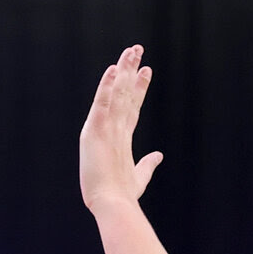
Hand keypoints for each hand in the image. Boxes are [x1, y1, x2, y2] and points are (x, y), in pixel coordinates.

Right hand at [79, 44, 161, 213]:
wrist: (112, 203)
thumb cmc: (122, 194)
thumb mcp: (139, 176)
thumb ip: (147, 164)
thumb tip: (158, 155)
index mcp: (120, 139)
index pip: (131, 107)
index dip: (138, 89)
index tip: (146, 71)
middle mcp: (111, 131)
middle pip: (123, 95)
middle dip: (130, 72)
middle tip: (137, 50)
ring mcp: (102, 131)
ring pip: (114, 94)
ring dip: (122, 71)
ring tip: (131, 51)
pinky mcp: (94, 134)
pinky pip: (101, 104)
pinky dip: (105, 87)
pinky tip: (111, 70)